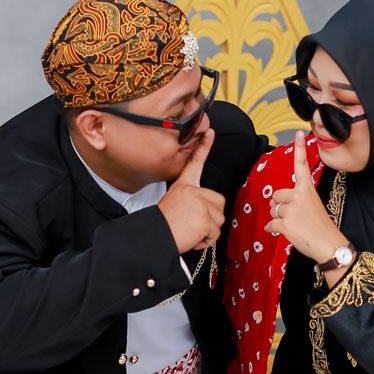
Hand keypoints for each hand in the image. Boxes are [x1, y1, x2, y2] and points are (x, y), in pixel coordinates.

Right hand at [158, 129, 225, 252]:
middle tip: (193, 224)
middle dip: (211, 217)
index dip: (204, 147)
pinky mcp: (205, 217)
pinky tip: (193, 238)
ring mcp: (200, 203)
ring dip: (208, 231)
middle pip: (218, 202)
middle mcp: (194, 191)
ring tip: (190, 231)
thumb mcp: (174, 204)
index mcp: (184, 186)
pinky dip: (206, 240)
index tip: (209, 132)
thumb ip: (192, 202)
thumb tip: (205, 212)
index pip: (195, 163)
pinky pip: (216, 233)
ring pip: (219, 220)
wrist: (154, 236)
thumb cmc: (162, 225)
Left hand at [264, 131, 347, 263]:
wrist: (328, 244)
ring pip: (274, 210)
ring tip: (295, 225)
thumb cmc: (321, 226)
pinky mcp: (284, 223)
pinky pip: (271, 224)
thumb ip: (297, 199)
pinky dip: (274, 229)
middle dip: (281, 205)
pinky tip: (285, 232)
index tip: (299, 132)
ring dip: (280, 218)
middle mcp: (298, 195)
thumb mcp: (312, 205)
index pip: (302, 165)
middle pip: (277, 195)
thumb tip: (277, 205)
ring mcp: (291, 209)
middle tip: (295, 216)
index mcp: (307, 189)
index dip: (299, 148)